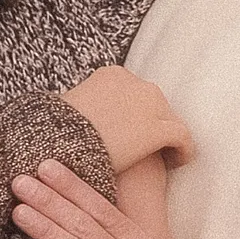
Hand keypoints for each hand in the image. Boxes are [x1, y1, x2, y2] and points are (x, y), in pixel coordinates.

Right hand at [61, 65, 194, 173]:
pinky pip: (182, 139)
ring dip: (170, 137)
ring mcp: (149, 105)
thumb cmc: (57, 134)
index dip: (138, 113)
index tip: (135, 130)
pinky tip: (176, 163)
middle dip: (155, 123)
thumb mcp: (68, 109)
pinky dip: (182, 151)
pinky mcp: (158, 130)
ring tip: (167, 156)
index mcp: (112, 75)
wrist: (58, 148)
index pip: (135, 92)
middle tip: (153, 146)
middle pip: (156, 103)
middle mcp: (135, 84)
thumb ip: (84, 108)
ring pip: (171, 120)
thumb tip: (82, 117)